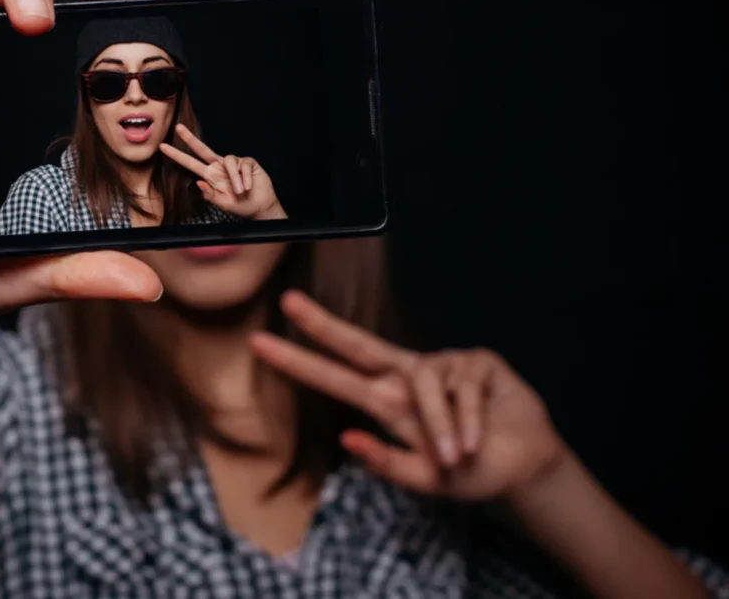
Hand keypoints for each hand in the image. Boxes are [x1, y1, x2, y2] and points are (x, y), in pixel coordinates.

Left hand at [160, 123, 286, 219]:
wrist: (260, 207)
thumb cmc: (241, 206)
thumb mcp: (223, 204)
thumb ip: (210, 195)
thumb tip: (198, 182)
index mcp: (211, 177)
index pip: (191, 163)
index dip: (177, 156)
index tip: (163, 147)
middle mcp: (220, 167)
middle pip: (202, 149)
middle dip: (190, 138)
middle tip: (178, 128)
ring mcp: (234, 163)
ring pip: (229, 160)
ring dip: (235, 178)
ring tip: (241, 191)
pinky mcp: (247, 162)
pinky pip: (243, 164)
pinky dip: (246, 177)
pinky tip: (249, 186)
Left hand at [250, 290, 566, 501]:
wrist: (524, 467)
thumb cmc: (469, 470)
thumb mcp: (425, 480)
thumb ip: (387, 464)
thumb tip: (348, 439)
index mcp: (388, 402)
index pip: (337, 377)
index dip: (300, 361)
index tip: (260, 344)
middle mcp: (409, 377)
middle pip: (360, 345)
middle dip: (323, 326)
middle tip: (288, 303)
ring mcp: (443, 364)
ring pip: (425, 384)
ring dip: (441, 427)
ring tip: (457, 456)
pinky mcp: (477, 361)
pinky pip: (464, 388)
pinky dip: (469, 421)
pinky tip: (478, 437)